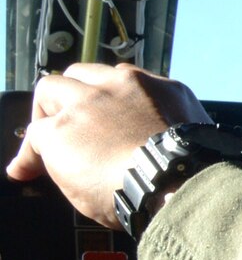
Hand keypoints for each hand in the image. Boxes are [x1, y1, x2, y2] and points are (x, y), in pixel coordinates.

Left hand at [5, 63, 211, 229]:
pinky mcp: (61, 128)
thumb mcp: (196, 141)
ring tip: (44, 140)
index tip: (108, 116)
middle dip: (73, 96)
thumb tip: (162, 148)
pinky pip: (34, 133)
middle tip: (70, 122)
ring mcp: (90, 103)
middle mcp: (126, 86)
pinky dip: (30, 152)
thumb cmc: (194, 176)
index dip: (110, 100)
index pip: (126, 81)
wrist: (180, 185)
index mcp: (166, 92)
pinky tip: (27, 168)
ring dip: (48, 113)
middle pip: (84, 75)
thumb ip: (173, 132)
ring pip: (52, 89)